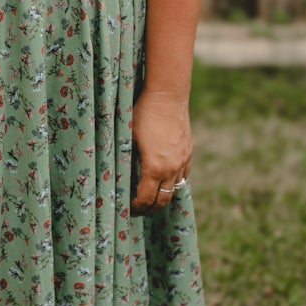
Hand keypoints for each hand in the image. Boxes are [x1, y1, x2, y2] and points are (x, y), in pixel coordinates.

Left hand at [130, 87, 192, 213]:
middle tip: (138, 209)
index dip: (135, 208)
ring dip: (162, 196)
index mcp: (154, 168)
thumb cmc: (143, 114)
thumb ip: (125, 160)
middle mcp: (171, 169)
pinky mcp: (188, 153)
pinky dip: (173, 183)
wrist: (167, 96)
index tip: (127, 208)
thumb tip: (116, 176)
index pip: (145, 199)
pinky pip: (183, 176)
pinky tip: (163, 179)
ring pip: (175, 190)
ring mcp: (183, 161)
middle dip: (149, 209)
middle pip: (162, 201)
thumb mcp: (127, 137)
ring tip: (150, 196)